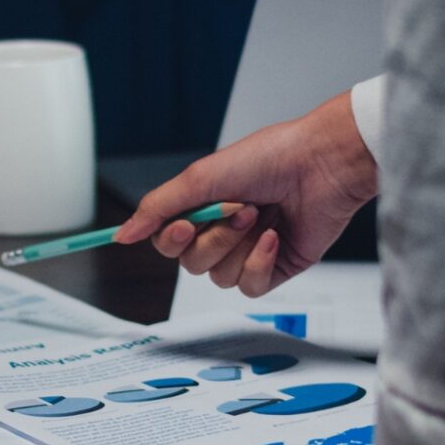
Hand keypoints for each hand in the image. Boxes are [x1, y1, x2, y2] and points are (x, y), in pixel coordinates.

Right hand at [114, 92, 376, 295]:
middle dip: (213, 238)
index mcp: (201, 207)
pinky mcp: (276, 267)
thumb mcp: (200, 178)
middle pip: (190, 263)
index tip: (186, 224)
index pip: (167, 241)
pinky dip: (260, 263)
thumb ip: (157, 208)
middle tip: (238, 210)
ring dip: (237, 247)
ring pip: (218, 277)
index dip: (173, 239)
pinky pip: (250, 286)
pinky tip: (274, 237)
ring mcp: (248, 251)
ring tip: (260, 216)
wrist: (322, 164)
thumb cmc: (267, 158)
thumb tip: (122, 234)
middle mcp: (222, 231)